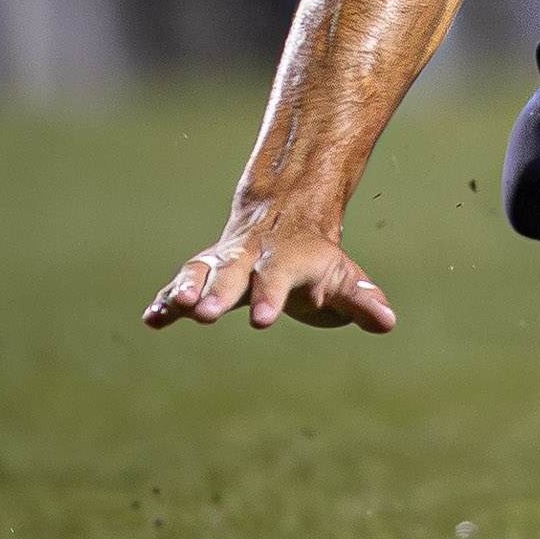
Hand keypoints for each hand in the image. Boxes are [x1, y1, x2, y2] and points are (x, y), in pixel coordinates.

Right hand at [143, 207, 397, 332]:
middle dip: (219, 292)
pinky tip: (152, 319)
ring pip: (200, 272)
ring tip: (175, 307)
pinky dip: (166, 302)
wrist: (284, 218)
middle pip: (232, 272)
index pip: (279, 277)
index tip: (262, 321)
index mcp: (288, 259)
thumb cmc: (317, 261)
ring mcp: (222, 263)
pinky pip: (180, 287)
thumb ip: (360, 298)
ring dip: (185, 290)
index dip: (270, 296)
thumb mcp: (343, 276)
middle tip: (207, 313)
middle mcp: (250, 258)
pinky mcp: (201, 276)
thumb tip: (387, 320)